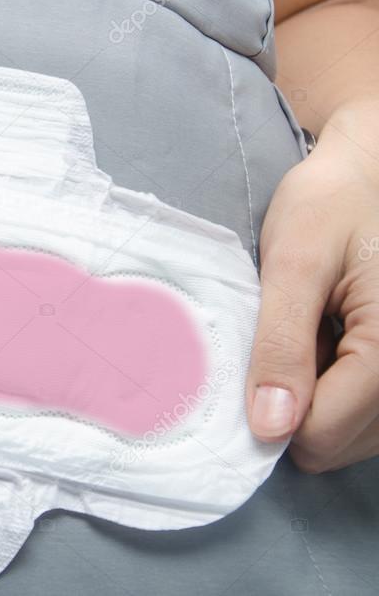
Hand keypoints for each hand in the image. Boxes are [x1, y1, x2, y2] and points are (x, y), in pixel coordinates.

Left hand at [247, 101, 378, 471]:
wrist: (371, 171)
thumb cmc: (331, 204)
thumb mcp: (294, 264)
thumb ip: (282, 345)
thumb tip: (271, 428)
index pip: (325, 432)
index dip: (273, 415)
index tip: (248, 370)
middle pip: (341, 443)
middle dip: (297, 406)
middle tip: (283, 341)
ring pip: (355, 436)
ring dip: (317, 400)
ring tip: (308, 337)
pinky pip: (370, 413)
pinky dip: (337, 391)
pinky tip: (325, 345)